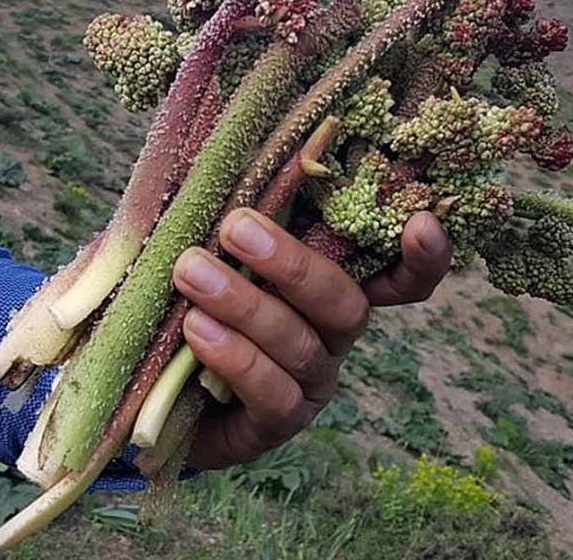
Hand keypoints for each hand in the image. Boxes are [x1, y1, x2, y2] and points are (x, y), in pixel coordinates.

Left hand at [172, 208, 450, 469]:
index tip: (420, 222)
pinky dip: (235, 357)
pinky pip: (272, 394)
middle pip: (345, 304)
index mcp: (330, 283)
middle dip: (292, 264)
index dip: (424, 257)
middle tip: (235, 226)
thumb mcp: (208, 244)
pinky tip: (197, 328)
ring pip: (299, 344)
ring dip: (244, 304)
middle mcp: (334, 334)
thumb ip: (228, 209)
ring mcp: (311, 381)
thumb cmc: (188, 291)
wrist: (148, 380)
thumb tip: (226, 149)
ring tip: (190, 271)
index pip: (401, 276)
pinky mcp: (276, 423)